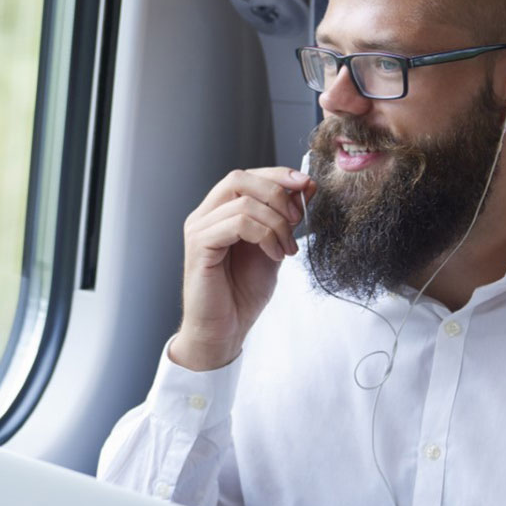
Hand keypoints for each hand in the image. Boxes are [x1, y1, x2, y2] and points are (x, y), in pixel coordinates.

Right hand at [169, 167, 312, 371]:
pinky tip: (274, 255)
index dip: (277, 175)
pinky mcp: (200, 246)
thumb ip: (284, 218)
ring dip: (276, 224)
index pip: (246, 177)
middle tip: (297, 221)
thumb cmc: (242, 292)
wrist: (224, 330)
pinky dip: (264, 236)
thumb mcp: (274, 246)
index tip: (306, 185)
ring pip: (243, 202)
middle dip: (277, 193)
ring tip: (286, 249)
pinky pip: (238, 223)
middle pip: (240, 179)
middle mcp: (204, 216)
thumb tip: (306, 186)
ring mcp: (199, 229)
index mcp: (219, 212)